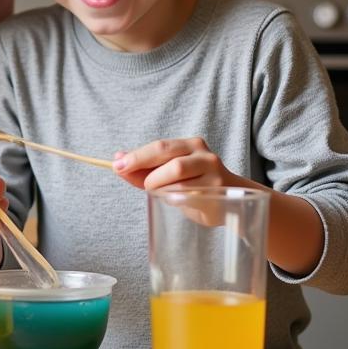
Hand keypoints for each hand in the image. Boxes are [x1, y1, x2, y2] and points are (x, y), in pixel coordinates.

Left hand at [112, 137, 239, 190]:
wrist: (230, 202)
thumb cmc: (195, 186)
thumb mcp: (168, 174)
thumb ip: (144, 169)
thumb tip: (117, 160)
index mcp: (191, 145)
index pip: (160, 146)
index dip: (136, 156)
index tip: (117, 165)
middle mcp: (204, 155)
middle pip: (168, 157)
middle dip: (143, 167)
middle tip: (128, 176)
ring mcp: (213, 174)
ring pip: (176, 177)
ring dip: (159, 186)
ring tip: (158, 191)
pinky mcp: (216, 193)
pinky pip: (186, 195)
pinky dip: (173, 197)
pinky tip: (173, 199)